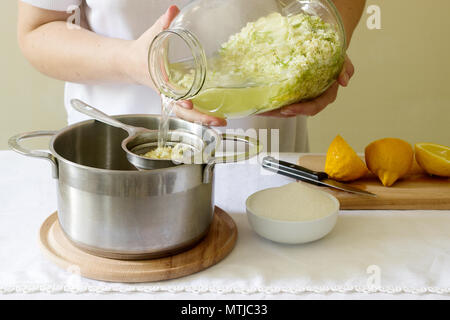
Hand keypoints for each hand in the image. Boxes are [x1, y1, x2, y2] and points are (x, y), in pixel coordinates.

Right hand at [123, 6, 226, 126]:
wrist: (130, 63)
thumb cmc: (141, 50)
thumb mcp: (152, 35)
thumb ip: (163, 23)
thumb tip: (173, 9)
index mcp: (159, 80)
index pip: (170, 93)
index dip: (180, 100)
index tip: (189, 104)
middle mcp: (166, 93)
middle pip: (182, 112)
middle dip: (200, 118)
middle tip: (218, 121)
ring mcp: (171, 99)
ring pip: (186, 116)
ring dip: (203, 120)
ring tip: (221, 122)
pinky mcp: (176, 99)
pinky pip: (187, 112)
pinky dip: (200, 116)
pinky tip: (215, 117)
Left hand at [259, 56, 354, 117]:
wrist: (326, 45)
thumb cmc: (334, 53)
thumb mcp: (342, 58)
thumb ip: (345, 68)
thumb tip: (344, 80)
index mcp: (325, 95)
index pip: (314, 107)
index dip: (301, 110)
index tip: (288, 108)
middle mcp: (311, 98)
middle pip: (296, 111)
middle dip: (280, 113)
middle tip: (267, 110)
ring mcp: (300, 97)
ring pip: (285, 108)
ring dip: (271, 110)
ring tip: (257, 109)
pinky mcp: (291, 92)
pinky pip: (280, 100)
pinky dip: (269, 102)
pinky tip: (257, 101)